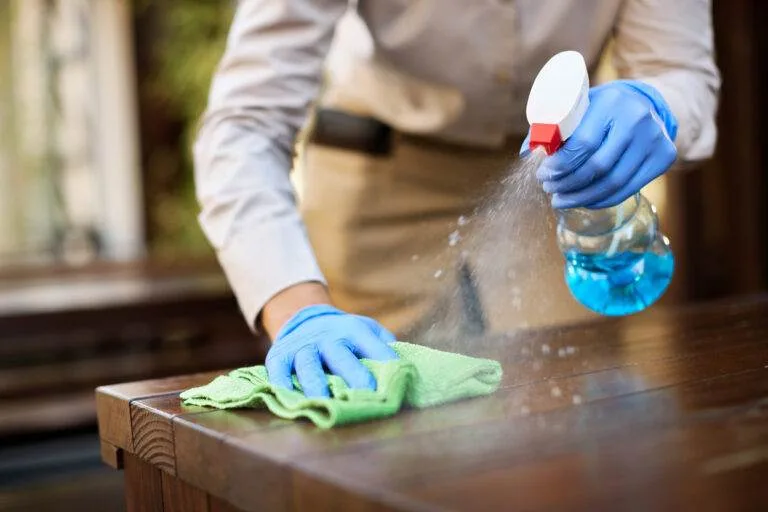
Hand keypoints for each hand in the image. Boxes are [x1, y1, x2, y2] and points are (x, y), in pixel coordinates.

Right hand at [265, 304, 398, 397]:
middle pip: (340, 355)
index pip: (373, 346)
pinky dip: (281, 383)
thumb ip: (385, 347)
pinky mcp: (279, 355)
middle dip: (353, 375)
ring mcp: (302, 346)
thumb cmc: (345, 334)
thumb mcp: (368, 331)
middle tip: (366, 395)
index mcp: (353, 330)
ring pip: (308, 364)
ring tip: (325, 402)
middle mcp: (327, 336)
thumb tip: (407, 371)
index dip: (385, 362)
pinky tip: (289, 398)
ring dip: (316, 384)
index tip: (396, 380)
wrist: (305, 317)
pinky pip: (278, 370)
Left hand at [523, 80, 677, 209]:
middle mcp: (638, 119)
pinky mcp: (664, 157)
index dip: (560, 165)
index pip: (582, 144)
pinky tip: (585, 201)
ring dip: (582, 197)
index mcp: (611, 102)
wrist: (643, 103)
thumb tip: (528, 153)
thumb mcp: (577, 107)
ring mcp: (654, 139)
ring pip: (613, 182)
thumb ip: (552, 128)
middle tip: (550, 190)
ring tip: (561, 200)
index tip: (543, 175)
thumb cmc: (600, 108)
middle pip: (597, 167)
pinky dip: (602, 200)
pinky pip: (628, 189)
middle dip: (568, 183)